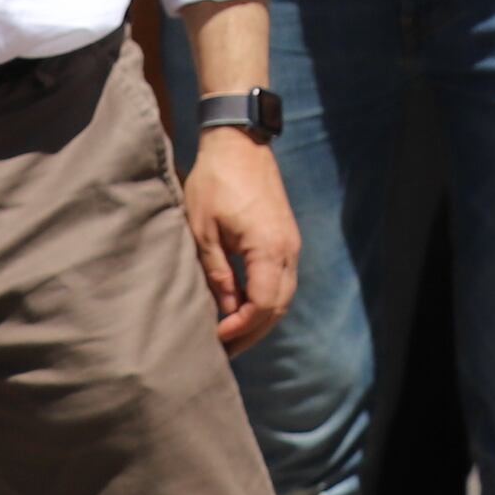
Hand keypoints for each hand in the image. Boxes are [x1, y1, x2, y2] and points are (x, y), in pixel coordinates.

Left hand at [180, 126, 302, 349]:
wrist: (238, 142)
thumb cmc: (215, 182)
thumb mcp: (203, 231)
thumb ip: (216, 273)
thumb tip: (224, 308)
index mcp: (267, 247)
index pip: (263, 304)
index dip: (241, 328)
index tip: (217, 338)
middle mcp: (287, 248)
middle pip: (279, 306)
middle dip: (253, 332)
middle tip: (225, 351)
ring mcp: (290, 242)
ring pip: (284, 295)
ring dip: (261, 318)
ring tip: (233, 335)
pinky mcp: (286, 237)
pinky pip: (282, 279)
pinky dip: (266, 299)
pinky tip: (242, 306)